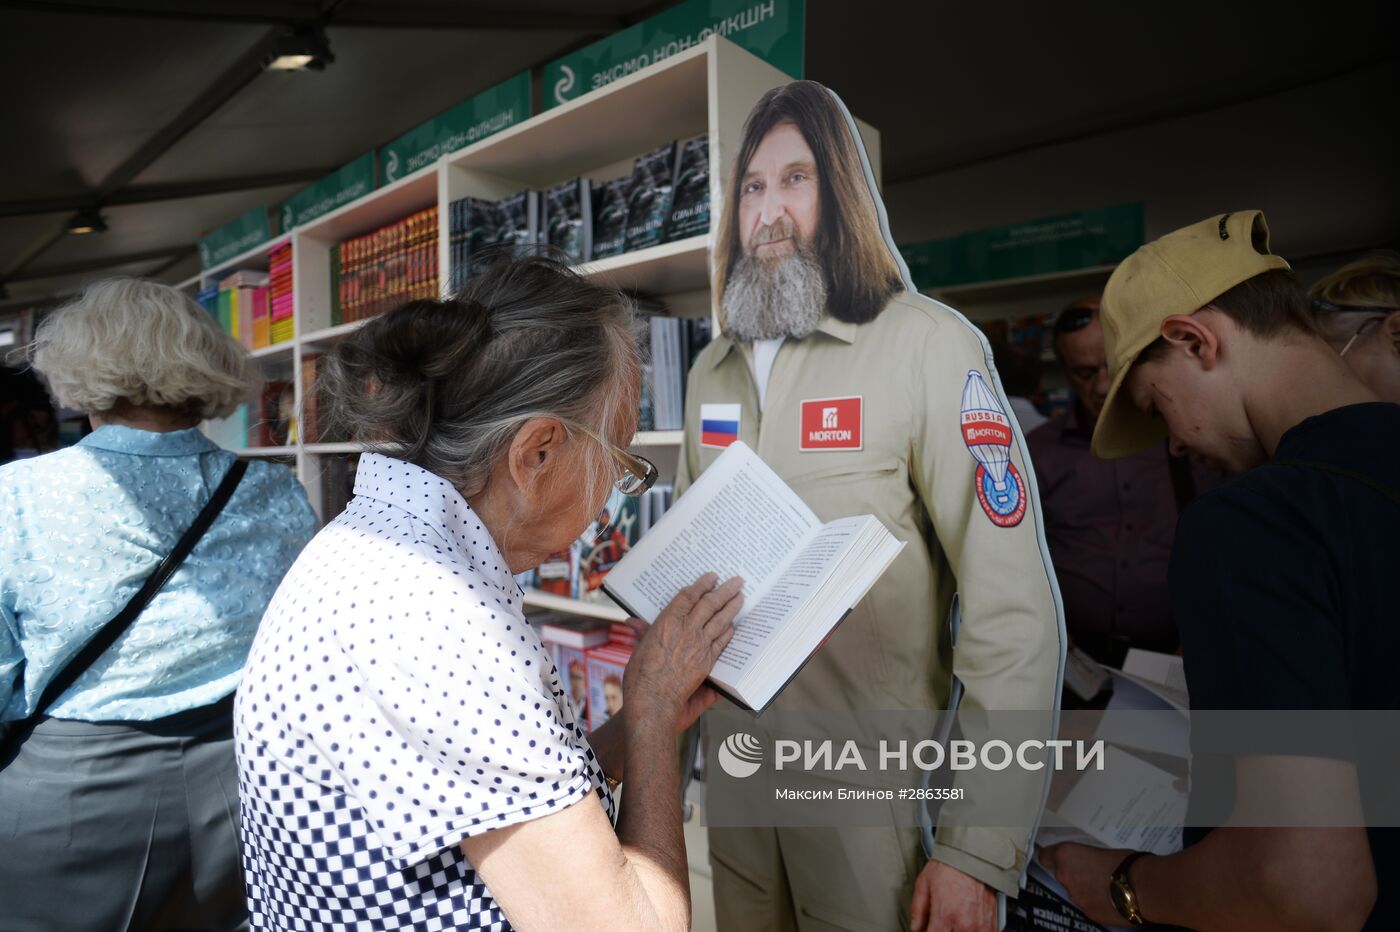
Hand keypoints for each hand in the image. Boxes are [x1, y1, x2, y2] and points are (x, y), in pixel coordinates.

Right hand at [623, 573, 741, 730]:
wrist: (653, 700)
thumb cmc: (640, 676)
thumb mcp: (638, 649)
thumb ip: (643, 633)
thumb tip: (634, 621)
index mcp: (667, 622)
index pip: (688, 597)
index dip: (701, 585)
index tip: (711, 577)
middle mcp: (686, 630)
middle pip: (709, 604)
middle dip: (724, 590)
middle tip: (737, 581)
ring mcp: (699, 645)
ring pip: (720, 620)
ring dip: (732, 607)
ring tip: (741, 597)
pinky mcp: (707, 660)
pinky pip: (722, 641)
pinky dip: (728, 631)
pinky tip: (733, 626)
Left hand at [910, 860, 996, 930]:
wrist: (973, 855)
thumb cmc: (950, 866)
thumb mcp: (923, 884)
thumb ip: (917, 910)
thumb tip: (915, 927)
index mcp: (945, 916)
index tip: (927, 929)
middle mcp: (965, 924)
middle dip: (944, 931)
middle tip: (940, 923)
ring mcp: (981, 925)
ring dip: (958, 931)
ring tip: (953, 921)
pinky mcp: (993, 923)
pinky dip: (974, 930)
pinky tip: (966, 922)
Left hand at [1038, 843, 1135, 926]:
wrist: (1143, 888)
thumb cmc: (1124, 862)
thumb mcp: (1101, 850)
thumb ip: (1086, 857)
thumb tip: (1087, 861)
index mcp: (1066, 856)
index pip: (1045, 856)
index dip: (1053, 857)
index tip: (1061, 858)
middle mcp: (1065, 877)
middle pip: (1062, 875)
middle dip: (1075, 874)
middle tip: (1094, 872)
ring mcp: (1076, 897)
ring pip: (1075, 892)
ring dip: (1086, 889)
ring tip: (1107, 887)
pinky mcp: (1088, 913)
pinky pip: (1087, 905)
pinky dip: (1096, 903)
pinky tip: (1112, 899)